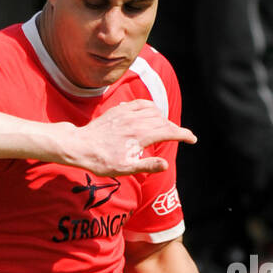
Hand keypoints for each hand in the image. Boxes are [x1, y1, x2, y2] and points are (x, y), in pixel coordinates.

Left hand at [63, 101, 196, 176]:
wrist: (79, 146)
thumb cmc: (101, 161)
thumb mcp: (124, 169)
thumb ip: (147, 166)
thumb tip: (165, 165)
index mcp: (141, 136)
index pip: (170, 132)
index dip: (184, 135)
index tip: (192, 140)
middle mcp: (137, 121)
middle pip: (164, 121)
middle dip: (175, 129)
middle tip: (179, 137)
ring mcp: (128, 113)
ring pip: (154, 111)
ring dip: (163, 119)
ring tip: (165, 129)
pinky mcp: (119, 110)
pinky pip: (141, 103)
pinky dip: (151, 107)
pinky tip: (151, 113)